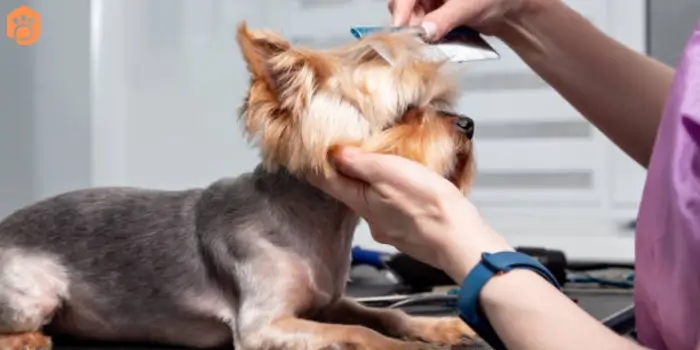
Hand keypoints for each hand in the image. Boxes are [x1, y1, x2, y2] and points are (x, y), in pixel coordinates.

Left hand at [307, 147, 511, 281]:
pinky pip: (398, 212)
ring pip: (377, 203)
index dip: (319, 167)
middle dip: (353, 175)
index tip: (314, 155)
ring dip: (379, 187)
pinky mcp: (411, 234)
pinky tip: (414, 194)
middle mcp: (372, 220)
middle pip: (352, 193)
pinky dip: (399, 200)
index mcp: (361, 202)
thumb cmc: (428, 206)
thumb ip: (359, 163)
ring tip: (393, 170)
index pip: (328, 183)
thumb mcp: (389, 172)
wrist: (459, 239)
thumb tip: (336, 155)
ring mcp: (391, 230)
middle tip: (357, 154)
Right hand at [388, 0, 547, 39]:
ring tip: (438, 41)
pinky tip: (442, 40)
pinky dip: (430, 39)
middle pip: (405, 9)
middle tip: (423, 41)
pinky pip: (423, 30)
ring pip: (413, 22)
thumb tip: (426, 31)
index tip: (402, 30)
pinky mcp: (433, 17)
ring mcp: (429, 4)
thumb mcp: (468, 6)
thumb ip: (445, 19)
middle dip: (413, 27)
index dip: (401, 12)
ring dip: (422, 36)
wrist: (508, 9)